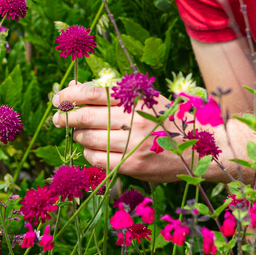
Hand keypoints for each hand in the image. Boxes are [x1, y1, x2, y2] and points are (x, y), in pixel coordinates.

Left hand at [50, 80, 199, 183]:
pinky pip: (96, 158)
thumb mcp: (146, 100)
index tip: (58, 98)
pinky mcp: (132, 165)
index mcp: (136, 100)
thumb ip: (113, 95)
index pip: (93, 94)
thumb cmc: (168, 121)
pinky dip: (89, 152)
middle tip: (58, 118)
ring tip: (82, 133)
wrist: (198, 149)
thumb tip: (73, 89)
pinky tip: (94, 148)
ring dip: (78, 136)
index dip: (70, 95)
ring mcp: (132, 145)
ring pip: (87, 139)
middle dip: (65, 117)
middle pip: (85, 117)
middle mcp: (133, 120)